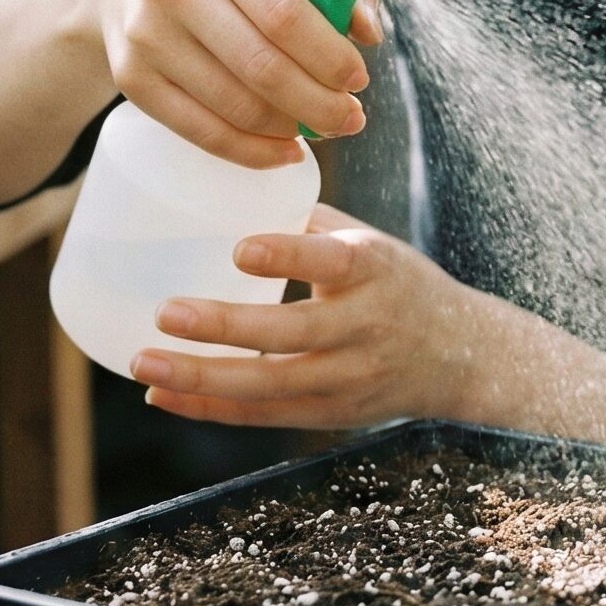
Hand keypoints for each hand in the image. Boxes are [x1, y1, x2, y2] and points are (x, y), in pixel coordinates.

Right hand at [88, 0, 382, 169]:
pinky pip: (199, 131)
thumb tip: (367, 32)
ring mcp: (147, 35)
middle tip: (351, 117)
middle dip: (319, 103)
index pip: (284, 14)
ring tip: (324, 129)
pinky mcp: (131, 78)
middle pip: (261, 67)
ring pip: (233, 105)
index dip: (328, 56)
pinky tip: (284, 151)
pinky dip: (249, 151)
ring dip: (290, 128)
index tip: (358, 77)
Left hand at [130, 203, 472, 429]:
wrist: (462, 354)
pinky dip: (211, 406)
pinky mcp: (334, 414)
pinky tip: (164, 394)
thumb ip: (308, 227)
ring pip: (271, 385)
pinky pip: (265, 414)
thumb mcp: (373, 245)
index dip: (288, 257)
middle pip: (293, 334)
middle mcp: (367, 327)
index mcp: (377, 271)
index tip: (239, 248)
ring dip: (202, 376)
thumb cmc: (400, 285)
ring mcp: (351, 377)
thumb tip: (231, 191)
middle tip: (164, 312)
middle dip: (225, 328)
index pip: (333, 263)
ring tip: (144, 362)